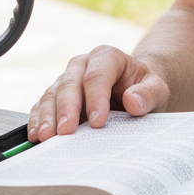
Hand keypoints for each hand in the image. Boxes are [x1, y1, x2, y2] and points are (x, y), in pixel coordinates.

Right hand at [27, 45, 170, 141]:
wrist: (134, 91)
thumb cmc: (144, 89)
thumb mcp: (157, 89)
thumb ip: (149, 94)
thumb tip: (133, 101)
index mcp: (107, 57)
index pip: (97, 75)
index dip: (96, 98)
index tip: (97, 122)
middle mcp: (82, 65)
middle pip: (70, 84)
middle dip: (66, 109)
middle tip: (65, 132)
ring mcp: (67, 80)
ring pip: (52, 94)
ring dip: (47, 117)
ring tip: (46, 137)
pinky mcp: (57, 97)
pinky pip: (42, 106)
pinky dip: (38, 120)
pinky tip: (36, 136)